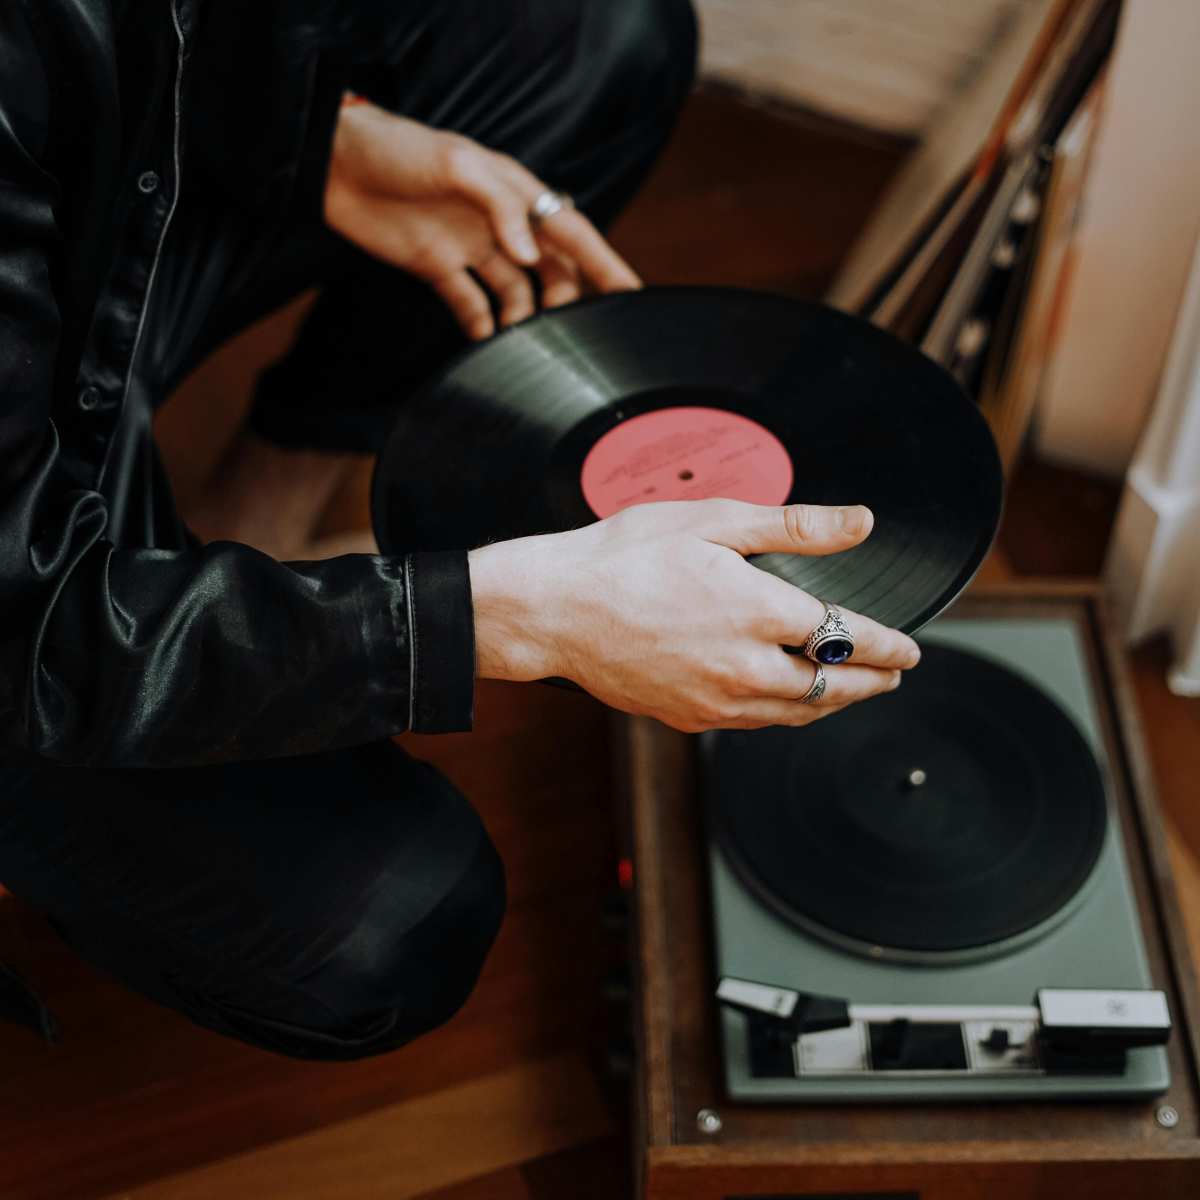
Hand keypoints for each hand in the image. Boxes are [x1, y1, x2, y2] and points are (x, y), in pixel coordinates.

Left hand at [323, 98, 640, 339]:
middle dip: (566, 301)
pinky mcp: (437, 267)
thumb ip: (500, 206)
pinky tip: (487, 345)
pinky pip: (471, 304)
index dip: (605, 265)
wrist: (334, 163)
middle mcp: (500, 223)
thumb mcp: (456, 164)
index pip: (572, 233)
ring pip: (517, 293)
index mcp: (515, 192)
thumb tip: (529, 257)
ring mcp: (470, 247)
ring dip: (525, 319)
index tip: (632, 296)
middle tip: (567, 333)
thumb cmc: (399, 149)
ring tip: (524, 344)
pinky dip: (482, 326)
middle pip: (552, 270)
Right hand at [468, 499, 921, 731]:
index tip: (910, 648)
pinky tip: (791, 703)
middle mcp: (745, 666)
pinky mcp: (688, 717)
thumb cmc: (622, 557)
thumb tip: (859, 522)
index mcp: (758, 611)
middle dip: (873, 680)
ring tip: (854, 692)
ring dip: (835, 703)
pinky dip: (788, 714)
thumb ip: (794, 526)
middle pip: (833, 685)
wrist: (554, 610)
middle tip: (895, 674)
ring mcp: (716, 700)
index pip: (848, 636)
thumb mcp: (713, 521)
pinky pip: (756, 723)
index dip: (888, 645)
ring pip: (798, 712)